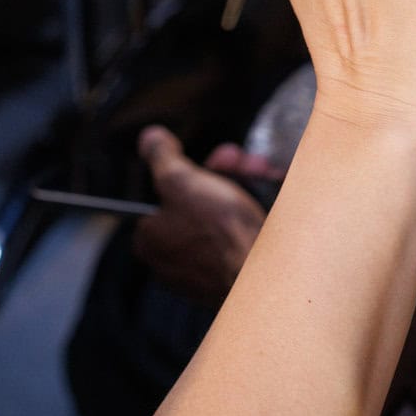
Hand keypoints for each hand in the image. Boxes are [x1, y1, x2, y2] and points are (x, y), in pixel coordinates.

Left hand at [133, 129, 275, 303]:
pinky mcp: (231, 276)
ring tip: (260, 172)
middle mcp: (172, 261)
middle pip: (195, 204)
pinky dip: (252, 216)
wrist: (262, 273)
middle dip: (221, 176)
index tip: (208, 159)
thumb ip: (161, 157)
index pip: (162, 197)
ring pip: (220, 218)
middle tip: (238, 161)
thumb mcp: (181, 179)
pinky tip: (265, 200)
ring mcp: (203, 272)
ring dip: (241, 188)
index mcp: (150, 240)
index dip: (188, 172)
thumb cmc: (218, 231)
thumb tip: (150, 138)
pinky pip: (239, 238)